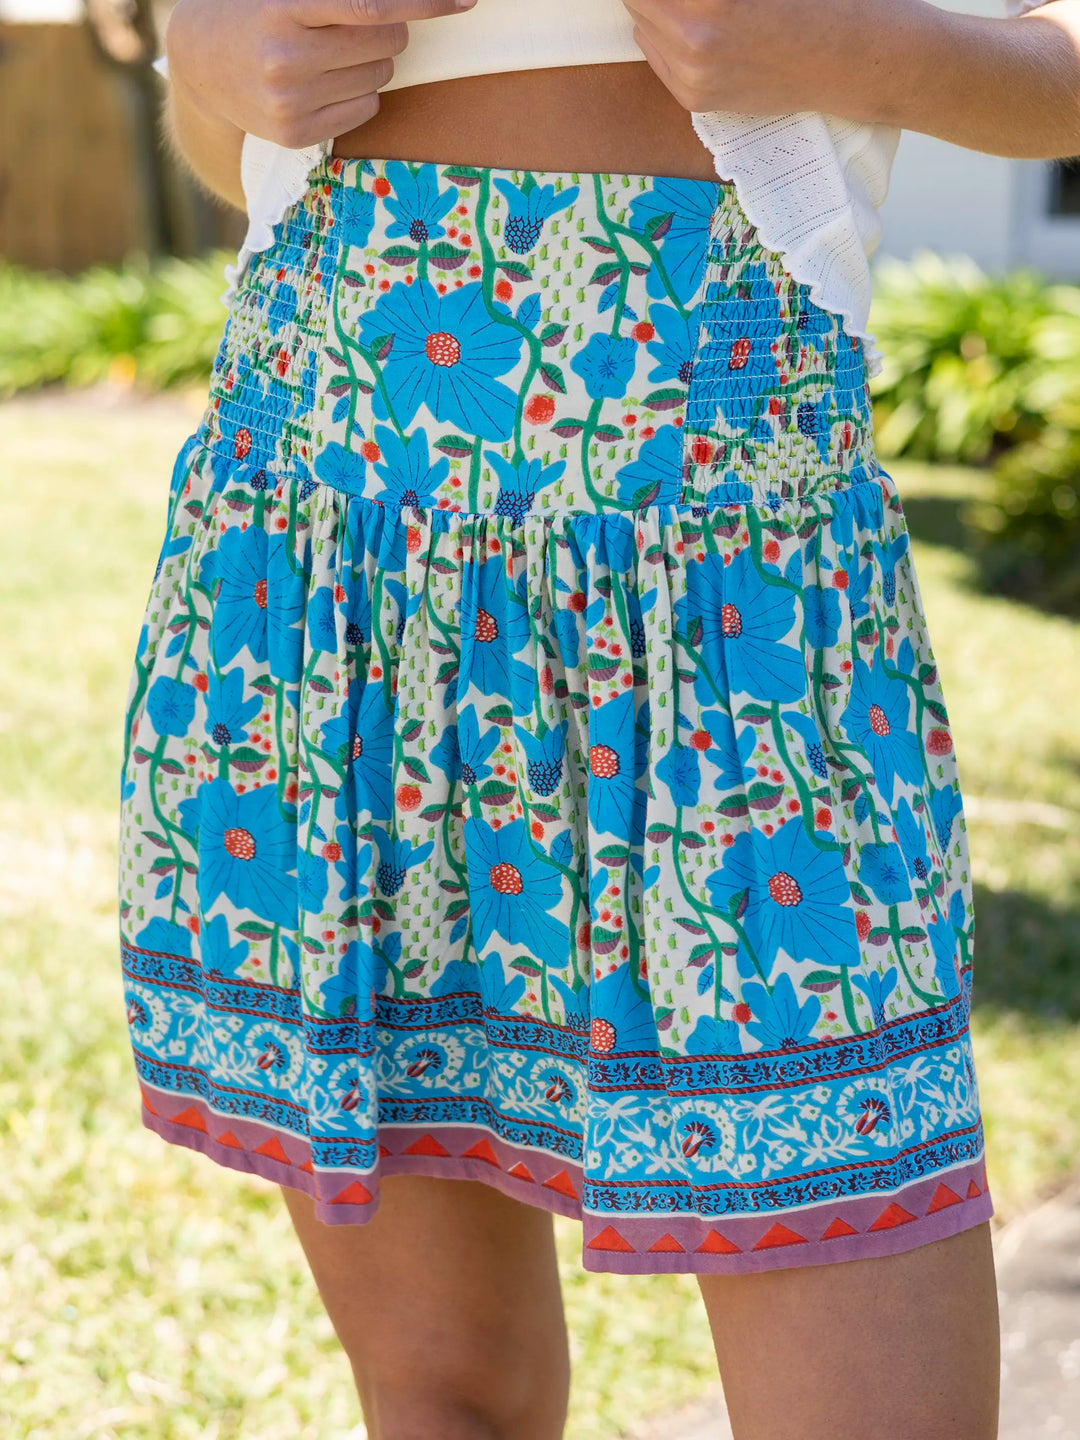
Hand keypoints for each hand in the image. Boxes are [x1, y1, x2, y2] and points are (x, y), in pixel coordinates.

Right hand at [164, 0, 475, 148]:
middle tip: (350, 26)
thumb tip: (400, 3)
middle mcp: (288, 56)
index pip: (372, 5)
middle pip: (387, 42)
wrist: (199, 61)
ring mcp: (291, 100)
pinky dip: (357, 94)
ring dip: (369, 62)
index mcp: (285, 8)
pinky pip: (366, 109)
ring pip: (380, 77)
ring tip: (326, 54)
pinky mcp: (297, 133)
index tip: (465, 0)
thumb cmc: (257, 10)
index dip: (424, 2)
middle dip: (386, 30)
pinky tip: (321, 84)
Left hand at [621, 0, 880, 114]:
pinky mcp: (695, 99)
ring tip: (693, 5)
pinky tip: (696, 25)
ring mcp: (692, 76)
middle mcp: (694, 40)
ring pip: (640, 24)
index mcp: (710, 1)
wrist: (845, 60)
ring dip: (656, 6)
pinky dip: (664, 35)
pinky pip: (656, 56)